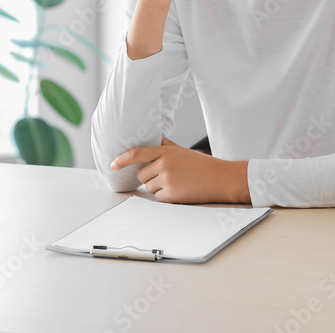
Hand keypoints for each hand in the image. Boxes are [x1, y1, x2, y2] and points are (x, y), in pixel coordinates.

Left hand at [110, 135, 248, 203]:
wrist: (220, 178)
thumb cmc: (201, 165)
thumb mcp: (181, 150)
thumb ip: (164, 144)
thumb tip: (152, 136)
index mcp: (166, 151)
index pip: (138, 153)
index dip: (123, 159)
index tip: (113, 165)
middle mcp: (165, 164)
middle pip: (142, 175)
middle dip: (150, 178)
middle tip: (167, 177)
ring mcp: (168, 179)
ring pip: (149, 188)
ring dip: (158, 188)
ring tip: (177, 183)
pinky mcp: (172, 194)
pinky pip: (158, 198)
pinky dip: (166, 197)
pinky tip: (180, 191)